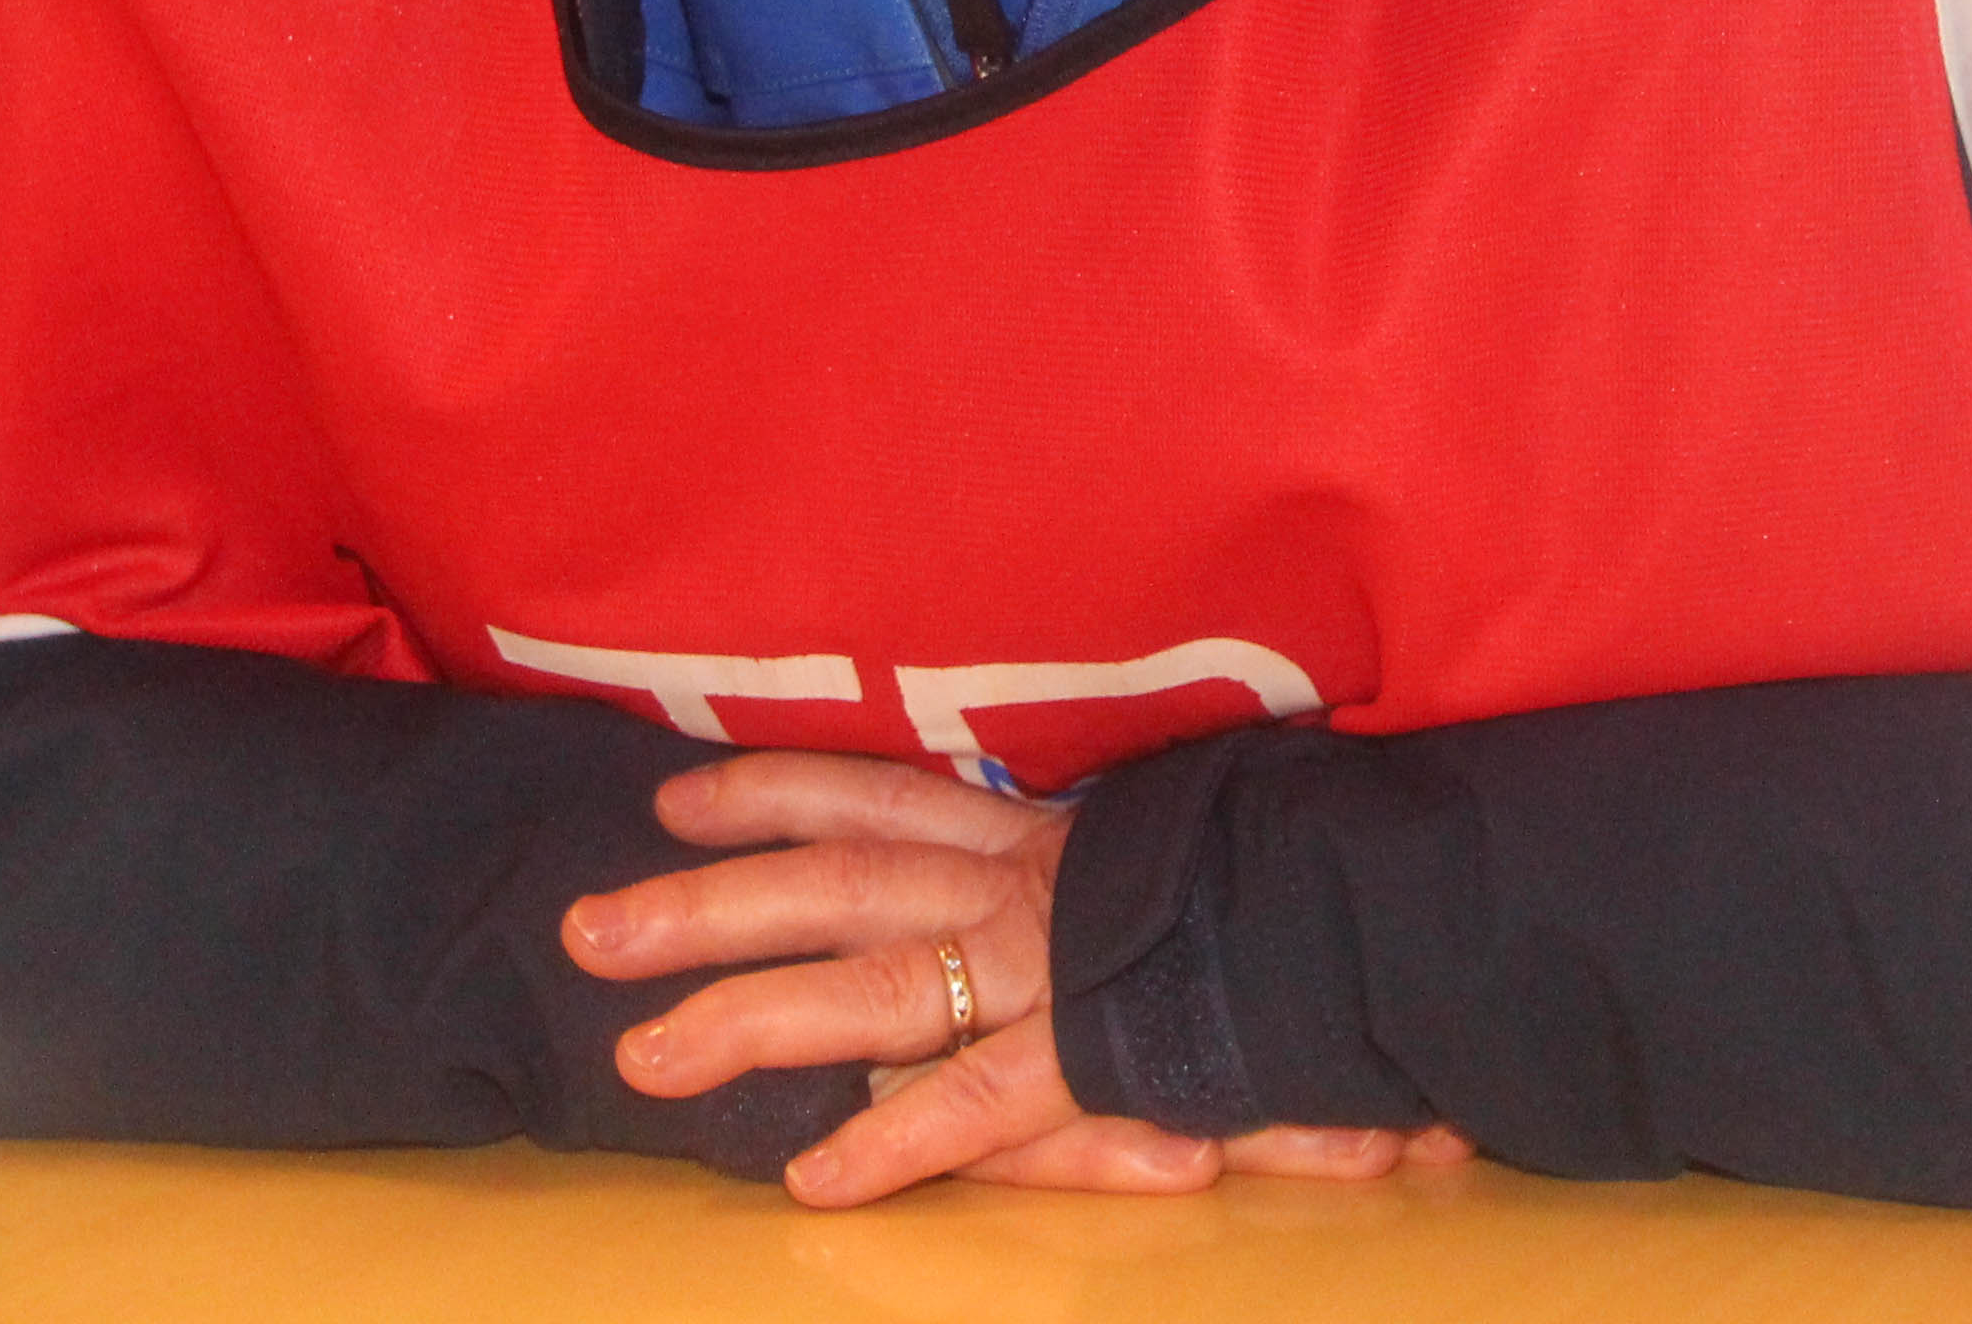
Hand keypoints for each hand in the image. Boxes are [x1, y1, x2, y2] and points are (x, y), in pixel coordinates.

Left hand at [563, 748, 1470, 1204]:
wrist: (1386, 908)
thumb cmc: (1286, 878)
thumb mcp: (1170, 845)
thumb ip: (1089, 868)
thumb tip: (1011, 870)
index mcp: (1039, 833)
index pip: (881, 793)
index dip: (771, 791)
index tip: (671, 796)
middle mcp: (1026, 885)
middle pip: (836, 879)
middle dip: (702, 903)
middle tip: (584, 928)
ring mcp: (1053, 970)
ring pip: (873, 985)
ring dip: (745, 1018)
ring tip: (638, 1060)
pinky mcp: (1096, 1057)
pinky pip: (977, 1100)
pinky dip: (891, 1141)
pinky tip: (811, 1180)